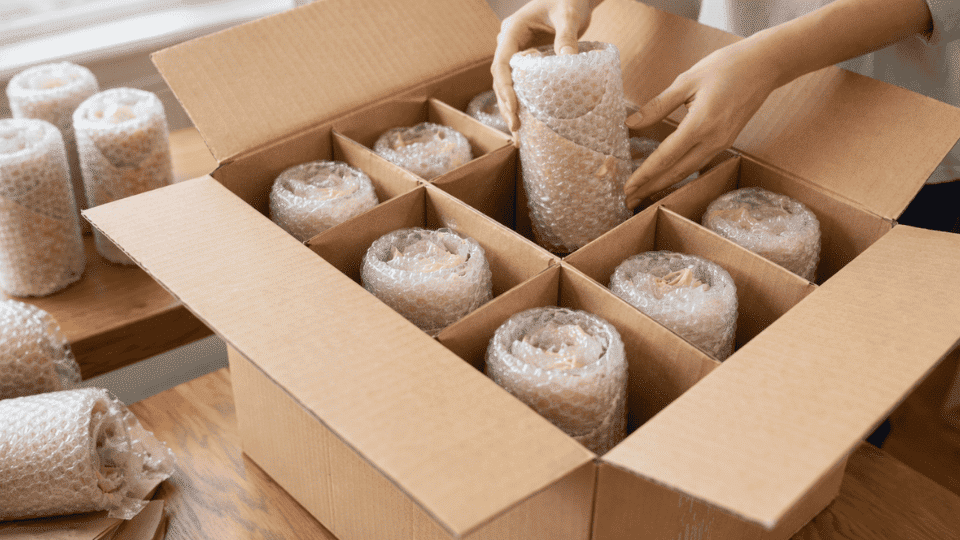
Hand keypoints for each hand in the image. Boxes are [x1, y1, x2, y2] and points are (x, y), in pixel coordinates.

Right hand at [492, 0, 596, 144]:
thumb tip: (567, 59)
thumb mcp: (568, 15)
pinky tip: (526, 121)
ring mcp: (516, 51)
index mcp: (512, 30)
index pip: (501, 63)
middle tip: (516, 129)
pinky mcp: (527, 59)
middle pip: (500, 78)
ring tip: (517, 133)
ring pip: (506, 83)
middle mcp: (509, 42)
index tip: (514, 109)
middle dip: (506, 104)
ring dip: (510, 107)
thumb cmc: (569, 0)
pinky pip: (519, 82)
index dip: (505, 88)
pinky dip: (521, 100)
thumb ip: (567, 35)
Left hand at [623, 38, 783, 208]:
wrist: (765, 65)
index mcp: (700, 124)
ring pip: (688, 172)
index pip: (665, 158)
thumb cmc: (726, 67)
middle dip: (650, 188)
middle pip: (675, 173)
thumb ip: (658, 105)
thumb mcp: (687, 80)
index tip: (627, 187)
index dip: (644, 175)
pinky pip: (699, 164)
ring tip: (643, 194)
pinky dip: (680, 174)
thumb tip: (631, 123)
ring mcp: (721, 144)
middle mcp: (712, 140)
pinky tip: (667, 177)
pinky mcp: (725, 142)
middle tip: (628, 200)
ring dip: (664, 185)